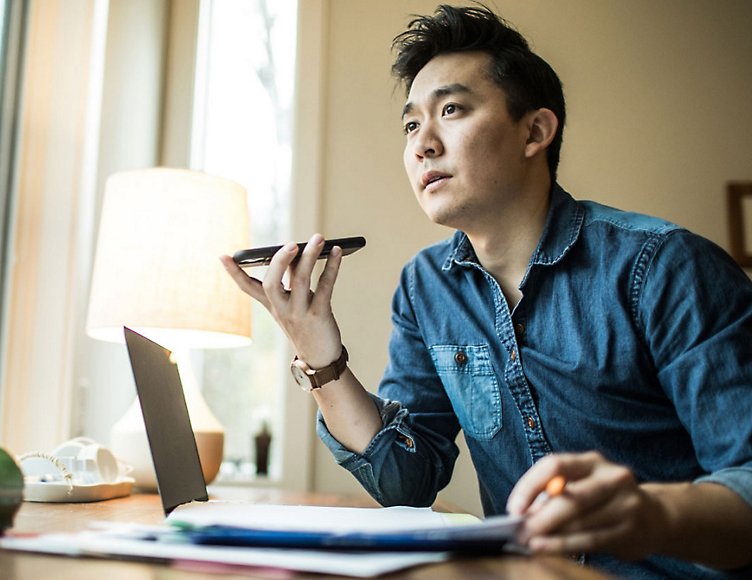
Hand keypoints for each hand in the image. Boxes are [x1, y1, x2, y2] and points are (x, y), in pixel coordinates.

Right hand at [220, 233, 343, 365]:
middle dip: (279, 261)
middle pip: (271, 283)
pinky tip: (338, 252)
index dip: (234, 273)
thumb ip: (293, 277)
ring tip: (318, 238)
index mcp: (272, 305)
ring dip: (310, 256)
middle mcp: (282, 310)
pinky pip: (325, 287)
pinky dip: (332, 267)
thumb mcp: (294, 303)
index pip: (248, 288)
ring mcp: (299, 313)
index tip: (223, 256)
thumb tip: (300, 250)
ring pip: (300, 280)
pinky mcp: (319, 315)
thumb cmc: (307, 325)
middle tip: (291, 243)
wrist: (320, 359)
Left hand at [506, 451, 664, 559]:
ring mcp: (625, 504)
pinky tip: (549, 549)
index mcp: (593, 461)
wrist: (655, 517)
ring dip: (551, 535)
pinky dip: (566, 546)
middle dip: (541, 516)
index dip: (530, 486)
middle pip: (570, 496)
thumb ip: (554, 494)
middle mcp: (612, 477)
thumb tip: (523, 513)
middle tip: (521, 531)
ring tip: (530, 542)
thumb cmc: (604, 500)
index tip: (515, 508)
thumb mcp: (582, 486)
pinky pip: (592, 540)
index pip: (555, 465)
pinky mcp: (631, 530)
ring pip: (580, 522)